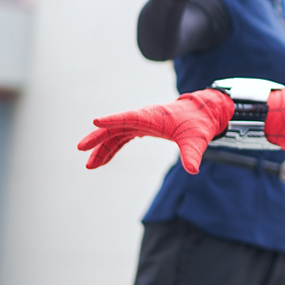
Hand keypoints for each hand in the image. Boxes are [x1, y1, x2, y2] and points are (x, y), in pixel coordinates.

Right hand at [77, 89, 234, 173]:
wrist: (203, 114)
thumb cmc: (198, 125)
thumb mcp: (197, 140)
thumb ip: (192, 154)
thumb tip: (193, 170)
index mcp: (153, 116)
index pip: (129, 117)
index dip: (112, 119)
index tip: (95, 121)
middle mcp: (143, 117)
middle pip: (115, 127)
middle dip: (98, 138)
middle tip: (81, 149)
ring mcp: (140, 122)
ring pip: (115, 134)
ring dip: (102, 148)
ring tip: (90, 165)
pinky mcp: (142, 128)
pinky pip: (121, 138)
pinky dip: (111, 148)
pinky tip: (102, 160)